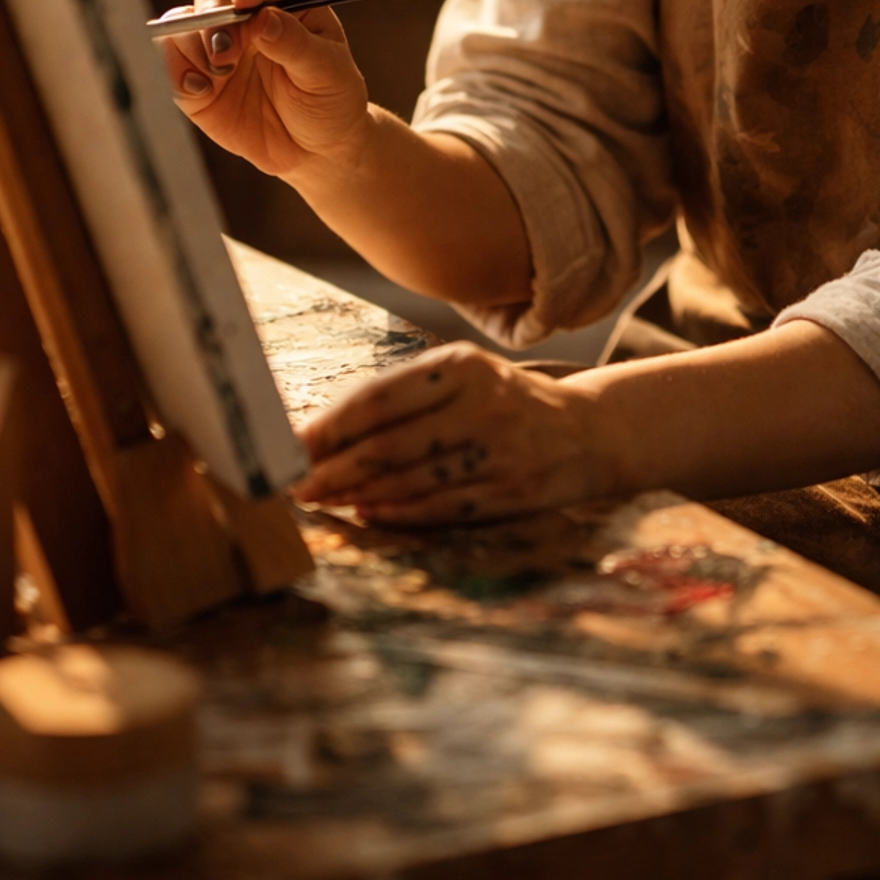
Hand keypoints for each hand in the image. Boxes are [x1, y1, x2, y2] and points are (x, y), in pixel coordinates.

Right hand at [158, 0, 370, 177]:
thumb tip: (261, 20)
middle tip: (227, 51)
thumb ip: (295, 44)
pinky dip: (176, 72)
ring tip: (221, 76)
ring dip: (195, 45)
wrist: (314, 147)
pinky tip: (203, 92)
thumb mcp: (328, 72)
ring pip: (183, 20)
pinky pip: (168, 60)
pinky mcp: (195, 76)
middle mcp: (246, 10)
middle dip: (214, 13)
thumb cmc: (331, 98)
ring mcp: (216, 41)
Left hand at [296, 342, 613, 524]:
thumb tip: (327, 429)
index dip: (330, 426)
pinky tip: (368, 513)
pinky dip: (399, 513)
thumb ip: (406, 395)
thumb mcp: (464, 375)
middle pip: (389, 445)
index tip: (291, 444)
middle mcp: (481, 405)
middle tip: (293, 485)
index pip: (380, 397)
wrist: (589, 431)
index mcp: (462, 366)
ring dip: (357, 495)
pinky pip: (442, 508)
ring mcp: (498, 453)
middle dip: (332, 469)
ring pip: (410, 480)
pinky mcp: (511, 493)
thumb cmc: (505, 401)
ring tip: (322, 500)